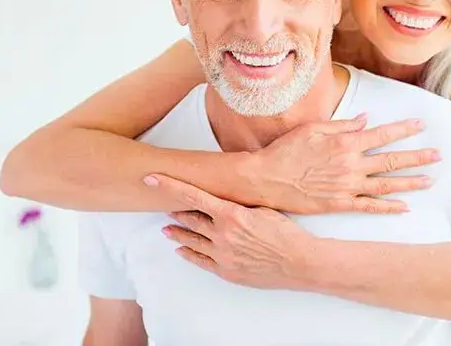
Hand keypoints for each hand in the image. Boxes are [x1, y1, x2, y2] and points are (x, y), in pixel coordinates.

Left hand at [161, 180, 313, 290]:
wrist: (299, 262)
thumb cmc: (285, 232)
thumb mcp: (263, 208)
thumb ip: (239, 203)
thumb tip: (225, 197)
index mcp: (231, 214)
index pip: (192, 196)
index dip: (170, 186)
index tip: (152, 178)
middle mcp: (222, 234)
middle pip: (190, 218)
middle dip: (175, 211)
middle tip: (164, 204)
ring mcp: (222, 255)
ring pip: (191, 240)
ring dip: (177, 232)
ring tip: (166, 227)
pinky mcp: (226, 271)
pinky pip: (200, 261)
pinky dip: (187, 253)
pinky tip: (180, 249)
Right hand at [253, 113, 439, 213]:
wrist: (265, 179)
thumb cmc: (286, 150)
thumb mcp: (312, 128)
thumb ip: (341, 124)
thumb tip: (365, 120)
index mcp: (345, 142)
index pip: (382, 134)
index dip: (403, 130)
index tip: (421, 125)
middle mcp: (351, 164)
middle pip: (392, 160)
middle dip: (417, 157)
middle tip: (438, 155)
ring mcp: (347, 186)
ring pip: (386, 185)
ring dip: (410, 182)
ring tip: (430, 180)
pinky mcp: (340, 204)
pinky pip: (370, 206)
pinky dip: (389, 207)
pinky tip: (404, 207)